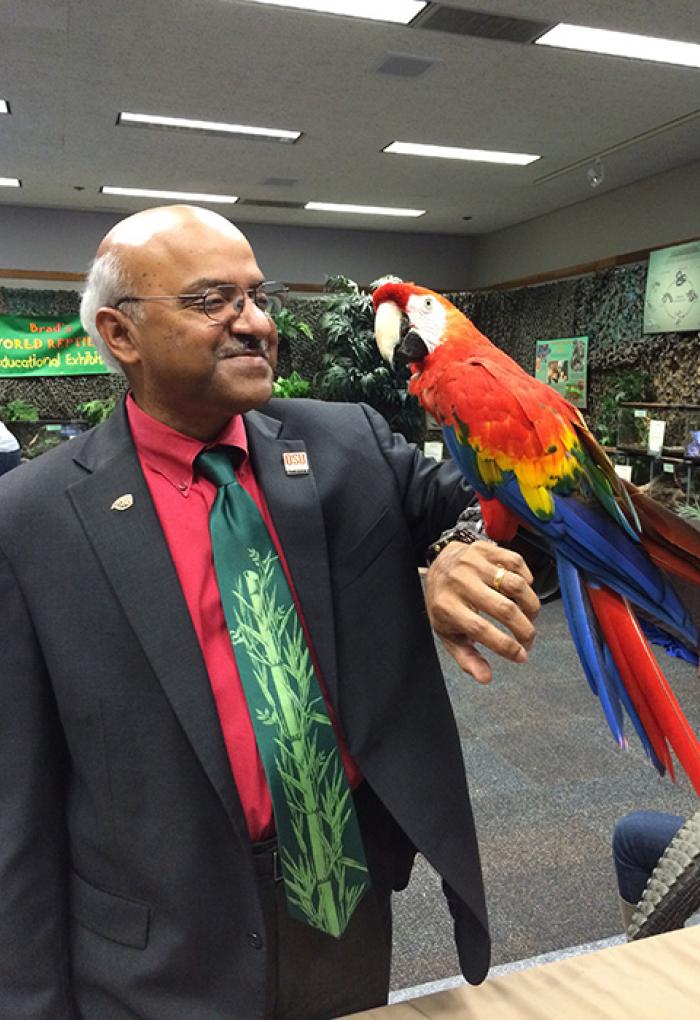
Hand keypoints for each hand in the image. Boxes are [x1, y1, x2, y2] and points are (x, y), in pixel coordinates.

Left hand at [424, 540, 539, 683]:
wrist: (438, 565)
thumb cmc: (445, 603)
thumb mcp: (447, 632)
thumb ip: (466, 657)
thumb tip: (486, 678)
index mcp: (447, 606)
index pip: (481, 630)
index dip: (506, 646)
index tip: (522, 656)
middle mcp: (459, 582)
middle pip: (504, 608)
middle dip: (525, 629)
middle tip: (529, 639)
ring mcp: (473, 562)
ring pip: (516, 585)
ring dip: (531, 606)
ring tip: (530, 617)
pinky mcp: (485, 548)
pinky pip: (516, 563)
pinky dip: (528, 580)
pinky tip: (524, 592)